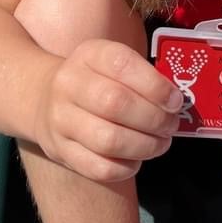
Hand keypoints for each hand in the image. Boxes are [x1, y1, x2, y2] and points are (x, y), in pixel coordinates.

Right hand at [32, 39, 183, 182]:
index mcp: (89, 55)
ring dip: (145, 145)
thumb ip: (144, 74)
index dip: (155, 85)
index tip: (176, 101)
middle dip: (154, 119)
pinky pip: (97, 167)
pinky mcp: (59, 150)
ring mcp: (61, 119)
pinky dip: (125, 167)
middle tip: (171, 125)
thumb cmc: (96, 78)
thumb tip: (177, 101)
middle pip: (116, 104)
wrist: (44, 96)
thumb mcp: (112, 61)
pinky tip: (137, 160)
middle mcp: (69, 84)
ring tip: (161, 143)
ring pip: (108, 139)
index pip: (123, 64)